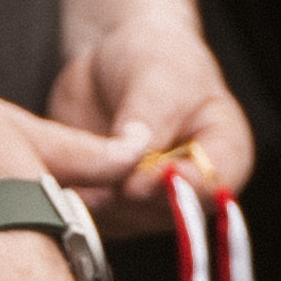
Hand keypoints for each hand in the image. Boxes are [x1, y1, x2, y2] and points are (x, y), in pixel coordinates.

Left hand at [42, 2, 252, 209]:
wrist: (114, 62)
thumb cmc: (156, 58)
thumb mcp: (159, 75)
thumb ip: (151, 117)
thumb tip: (138, 162)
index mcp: (225, 155)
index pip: (212, 189)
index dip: (177, 192)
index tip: (138, 182)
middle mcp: (192, 191)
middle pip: (167, 217)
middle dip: (128, 200)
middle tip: (94, 180)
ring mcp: (151, 205)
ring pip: (125, 222)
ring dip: (96, 203)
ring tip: (70, 174)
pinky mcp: (111, 207)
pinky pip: (91, 218)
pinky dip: (72, 201)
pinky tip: (56, 177)